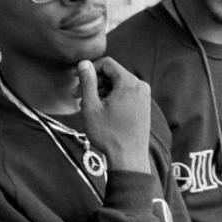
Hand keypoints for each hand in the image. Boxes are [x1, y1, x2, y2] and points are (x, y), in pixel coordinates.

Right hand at [78, 57, 150, 173]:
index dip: (90, 69)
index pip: (107, 63)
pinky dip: (111, 98)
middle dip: (94, 83)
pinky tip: (100, 111)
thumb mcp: (91, 106)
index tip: (78, 80)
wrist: (128, 158)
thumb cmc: (109, 135)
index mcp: (129, 83)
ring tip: (87, 107)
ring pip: (118, 85)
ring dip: (101, 92)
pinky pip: (125, 94)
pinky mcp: (143, 106)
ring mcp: (144, 97)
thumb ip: (88, 82)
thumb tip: (84, 63)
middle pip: (113, 74)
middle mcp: (140, 86)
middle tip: (77, 96)